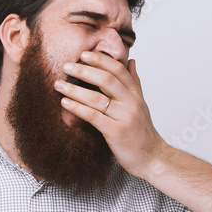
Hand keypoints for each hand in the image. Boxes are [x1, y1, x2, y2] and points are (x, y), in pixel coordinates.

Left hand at [54, 51, 169, 178]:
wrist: (153, 157)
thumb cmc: (143, 132)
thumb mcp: (141, 104)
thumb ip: (134, 83)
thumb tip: (131, 61)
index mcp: (135, 94)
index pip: (118, 70)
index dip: (100, 60)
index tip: (83, 54)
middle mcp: (131, 103)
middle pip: (107, 79)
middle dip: (85, 70)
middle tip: (66, 65)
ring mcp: (124, 117)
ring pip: (97, 98)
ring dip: (75, 89)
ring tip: (58, 84)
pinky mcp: (116, 132)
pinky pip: (94, 117)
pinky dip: (78, 108)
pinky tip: (65, 103)